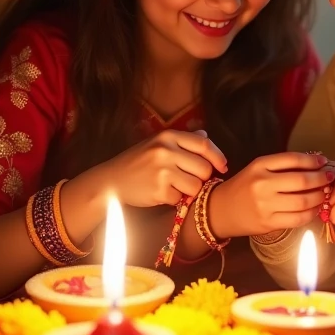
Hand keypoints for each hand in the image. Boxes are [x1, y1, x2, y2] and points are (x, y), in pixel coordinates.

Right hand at [77, 129, 227, 208]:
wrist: (111, 181)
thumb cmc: (137, 162)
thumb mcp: (157, 143)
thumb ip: (182, 140)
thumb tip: (205, 134)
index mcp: (168, 136)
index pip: (203, 144)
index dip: (218, 156)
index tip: (223, 166)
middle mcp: (166, 150)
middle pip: (204, 167)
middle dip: (202, 177)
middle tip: (190, 180)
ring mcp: (162, 171)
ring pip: (196, 185)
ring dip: (190, 191)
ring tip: (176, 187)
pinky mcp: (159, 190)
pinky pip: (181, 199)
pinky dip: (175, 200)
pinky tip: (163, 194)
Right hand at [208, 151, 334, 237]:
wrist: (221, 210)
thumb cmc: (245, 186)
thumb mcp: (258, 168)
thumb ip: (282, 166)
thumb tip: (315, 163)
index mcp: (260, 165)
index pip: (293, 159)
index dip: (313, 161)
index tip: (323, 162)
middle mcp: (262, 184)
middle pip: (302, 181)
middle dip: (321, 179)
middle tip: (329, 178)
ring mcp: (265, 205)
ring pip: (303, 202)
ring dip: (319, 197)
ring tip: (324, 194)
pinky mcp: (269, 223)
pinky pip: (298, 219)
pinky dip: (311, 213)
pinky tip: (315, 208)